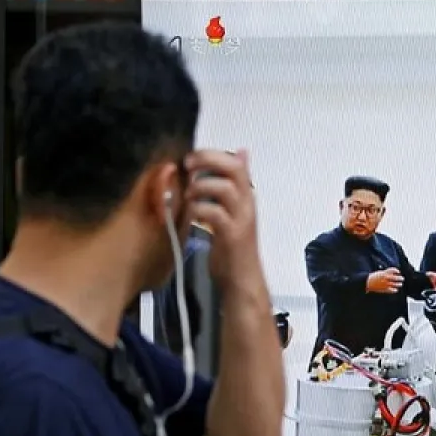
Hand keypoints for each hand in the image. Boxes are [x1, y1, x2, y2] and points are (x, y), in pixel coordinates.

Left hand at [186, 149, 262, 292]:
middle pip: (234, 168)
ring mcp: (241, 219)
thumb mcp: (232, 212)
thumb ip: (231, 186)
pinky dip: (199, 210)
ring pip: (225, 189)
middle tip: (188, 166)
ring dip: (200, 187)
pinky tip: (191, 215)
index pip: (236, 163)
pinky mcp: (233, 235)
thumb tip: (240, 155)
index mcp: (246, 196)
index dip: (212, 155)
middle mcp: (247, 203)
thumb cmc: (232, 246)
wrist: (241, 280)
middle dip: (208, 161)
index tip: (191, 159)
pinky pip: (215, 213)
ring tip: (188, 195)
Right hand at [366, 268, 403, 293]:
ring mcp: (386, 284)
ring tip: (400, 284)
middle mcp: (386, 278)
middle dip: (400, 278)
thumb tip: (393, 273)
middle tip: (402, 278)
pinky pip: (392, 290)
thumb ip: (387, 273)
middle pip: (396, 278)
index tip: (398, 272)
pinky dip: (395, 290)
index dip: (397, 271)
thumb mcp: (380, 273)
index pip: (393, 270)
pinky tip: (396, 290)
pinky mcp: (385, 289)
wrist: (368, 282)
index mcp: (385, 273)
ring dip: (399, 284)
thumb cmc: (374, 277)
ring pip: (395, 284)